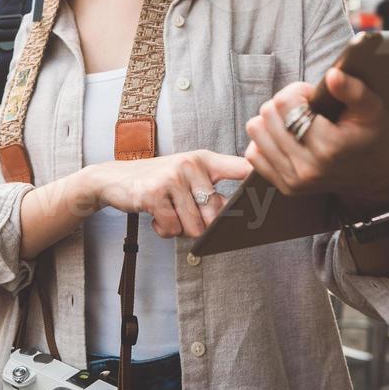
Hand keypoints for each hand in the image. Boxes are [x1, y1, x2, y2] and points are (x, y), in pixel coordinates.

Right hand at [82, 150, 252, 238]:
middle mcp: (191, 164)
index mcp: (204, 160)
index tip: (275, 187)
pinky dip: (163, 229)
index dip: (258, 178)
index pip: (239, 167)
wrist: (113, 179)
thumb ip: (211, 194)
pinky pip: (172, 228)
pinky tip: (154, 214)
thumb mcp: (186, 178)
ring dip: (178, 228)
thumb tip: (235, 220)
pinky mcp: (154, 193)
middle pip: (215, 215)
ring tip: (166, 211)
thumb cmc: (158, 182)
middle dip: (200, 225)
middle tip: (182, 213)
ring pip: (193, 226)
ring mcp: (172, 177)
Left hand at [244, 68, 388, 215]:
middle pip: (268, 114)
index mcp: (329, 146)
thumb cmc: (369, 137)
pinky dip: (265, 141)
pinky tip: (285, 138)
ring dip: (271, 121)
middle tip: (305, 109)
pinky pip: (252, 154)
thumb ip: (353, 89)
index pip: (286, 102)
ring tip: (294, 122)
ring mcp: (294, 180)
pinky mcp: (285, 187)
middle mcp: (308, 167)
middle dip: (284, 104)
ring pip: (256, 131)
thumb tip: (332, 75)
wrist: (371, 176)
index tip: (312, 97)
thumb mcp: (371, 109)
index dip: (297, 91)